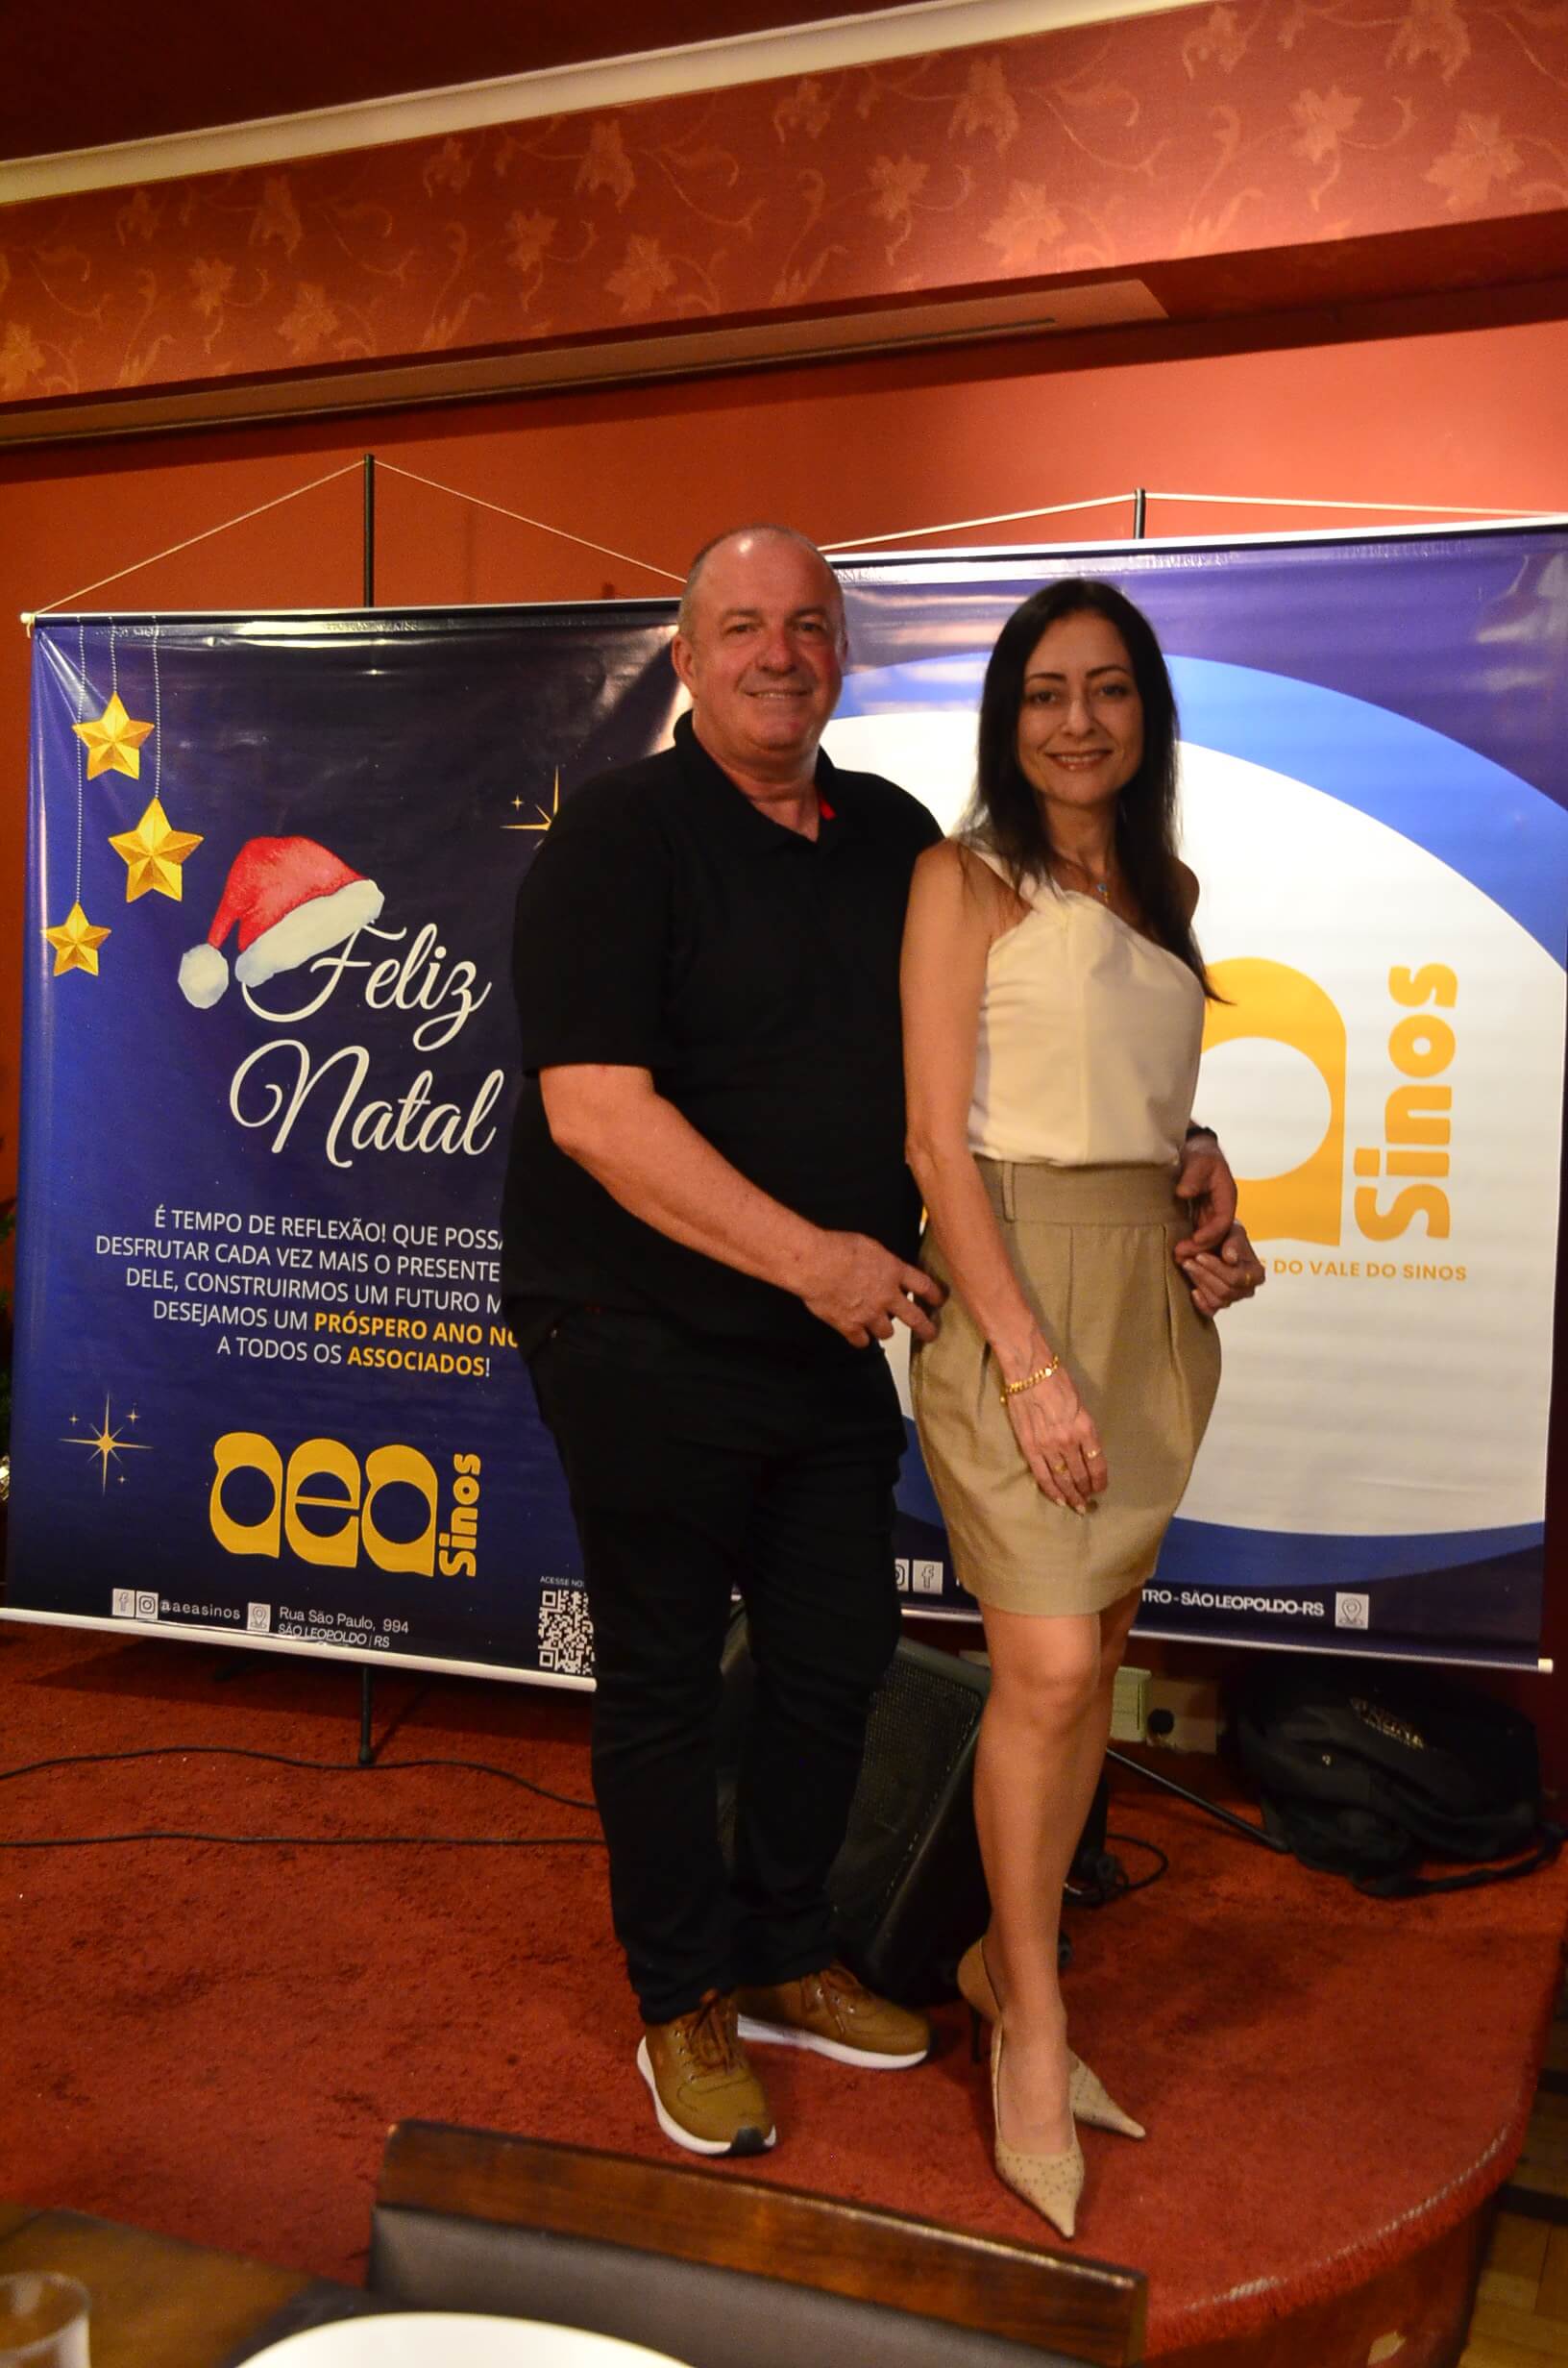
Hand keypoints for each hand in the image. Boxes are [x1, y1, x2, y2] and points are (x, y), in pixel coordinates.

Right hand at [802, 1231, 945, 1347]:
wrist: (815, 1264)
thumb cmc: (838, 1248)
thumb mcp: (870, 1246)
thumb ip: (882, 1261)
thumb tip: (884, 1264)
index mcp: (893, 1272)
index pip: (924, 1286)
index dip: (934, 1295)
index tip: (939, 1300)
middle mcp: (886, 1296)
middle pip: (915, 1318)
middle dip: (926, 1329)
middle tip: (930, 1334)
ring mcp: (869, 1314)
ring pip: (887, 1333)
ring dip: (885, 1330)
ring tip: (882, 1328)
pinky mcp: (849, 1326)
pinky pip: (860, 1341)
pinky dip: (860, 1339)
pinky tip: (858, 1336)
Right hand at [1002, 1361, 1107, 1513]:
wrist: (1029, 1371)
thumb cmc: (1057, 1381)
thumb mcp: (1080, 1405)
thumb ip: (1083, 1429)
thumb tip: (1085, 1450)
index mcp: (1086, 1429)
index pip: (1098, 1464)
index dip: (1100, 1481)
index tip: (1100, 1488)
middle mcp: (1069, 1441)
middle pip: (1081, 1475)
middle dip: (1086, 1491)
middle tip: (1088, 1501)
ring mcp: (1049, 1446)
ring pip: (1063, 1480)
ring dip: (1071, 1495)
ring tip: (1076, 1506)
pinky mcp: (1030, 1447)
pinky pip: (1043, 1475)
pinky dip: (1051, 1490)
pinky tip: (1058, 1500)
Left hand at [1173, 1131, 1237, 1257]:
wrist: (1195, 1151)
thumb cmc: (1200, 1154)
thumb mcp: (1198, 1160)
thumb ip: (1193, 1175)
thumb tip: (1183, 1193)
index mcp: (1227, 1197)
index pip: (1223, 1220)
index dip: (1211, 1232)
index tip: (1194, 1240)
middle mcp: (1221, 1210)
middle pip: (1217, 1235)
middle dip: (1200, 1248)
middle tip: (1180, 1255)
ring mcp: (1211, 1216)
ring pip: (1208, 1240)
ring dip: (1195, 1251)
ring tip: (1177, 1259)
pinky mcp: (1200, 1219)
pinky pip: (1198, 1236)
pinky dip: (1190, 1246)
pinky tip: (1176, 1253)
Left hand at [1176, 1222, 1265, 1316]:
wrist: (1216, 1242)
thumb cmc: (1227, 1236)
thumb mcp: (1233, 1232)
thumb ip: (1233, 1243)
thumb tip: (1230, 1259)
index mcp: (1257, 1274)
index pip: (1236, 1278)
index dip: (1216, 1268)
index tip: (1200, 1256)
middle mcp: (1248, 1290)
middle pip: (1225, 1291)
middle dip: (1204, 1275)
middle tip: (1188, 1261)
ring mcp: (1233, 1299)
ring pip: (1217, 1301)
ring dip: (1200, 1283)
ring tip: (1188, 1266)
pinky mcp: (1219, 1305)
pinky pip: (1210, 1311)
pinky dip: (1201, 1303)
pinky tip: (1193, 1291)